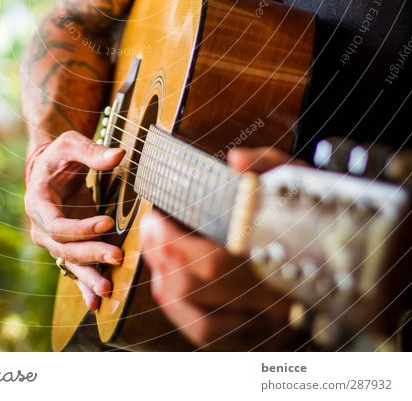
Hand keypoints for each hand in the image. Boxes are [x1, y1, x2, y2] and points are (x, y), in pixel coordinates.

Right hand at [25, 131, 124, 309]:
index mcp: (37, 203)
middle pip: (64, 248)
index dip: (80, 227)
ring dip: (88, 277)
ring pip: (69, 263)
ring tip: (107, 291)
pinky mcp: (66, 245)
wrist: (51, 167)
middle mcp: (41, 227)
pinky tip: (97, 303)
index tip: (107, 223)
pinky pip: (74, 268)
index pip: (57, 224)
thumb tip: (119, 154)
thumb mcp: (71, 144)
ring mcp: (53, 240)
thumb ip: (92, 151)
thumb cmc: (60, 154)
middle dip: (91, 254)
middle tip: (117, 256)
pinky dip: (84, 285)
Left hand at [140, 146, 307, 349]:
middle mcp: (278, 306)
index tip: (156, 217)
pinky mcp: (259, 344)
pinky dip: (183, 313)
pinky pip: (211, 340)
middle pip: (199, 292)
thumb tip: (235, 161)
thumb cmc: (319, 214)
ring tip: (156, 250)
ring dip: (168, 285)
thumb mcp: (300, 179)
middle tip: (151, 226)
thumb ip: (268, 165)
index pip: (216, 264)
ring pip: (201, 325)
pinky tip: (170, 283)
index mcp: (287, 265)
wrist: (354, 260)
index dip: (176, 243)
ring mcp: (269, 332)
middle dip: (163, 257)